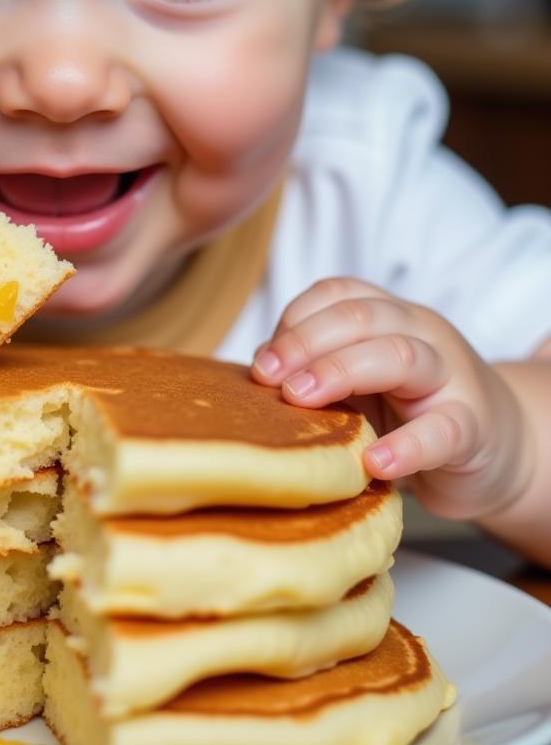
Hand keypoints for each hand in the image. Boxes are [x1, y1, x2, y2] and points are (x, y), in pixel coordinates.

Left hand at [250, 277, 532, 520]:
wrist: (497, 448)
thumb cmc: (409, 411)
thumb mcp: (358, 382)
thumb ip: (314, 369)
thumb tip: (258, 372)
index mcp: (386, 316)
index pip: (337, 294)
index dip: (294, 320)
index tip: (262, 362)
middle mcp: (419, 333)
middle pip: (361, 316)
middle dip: (305, 342)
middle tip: (268, 379)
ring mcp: (450, 377)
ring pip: (400, 354)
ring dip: (340, 372)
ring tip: (301, 400)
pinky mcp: (473, 430)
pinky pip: (442, 430)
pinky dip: (405, 446)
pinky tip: (372, 461)